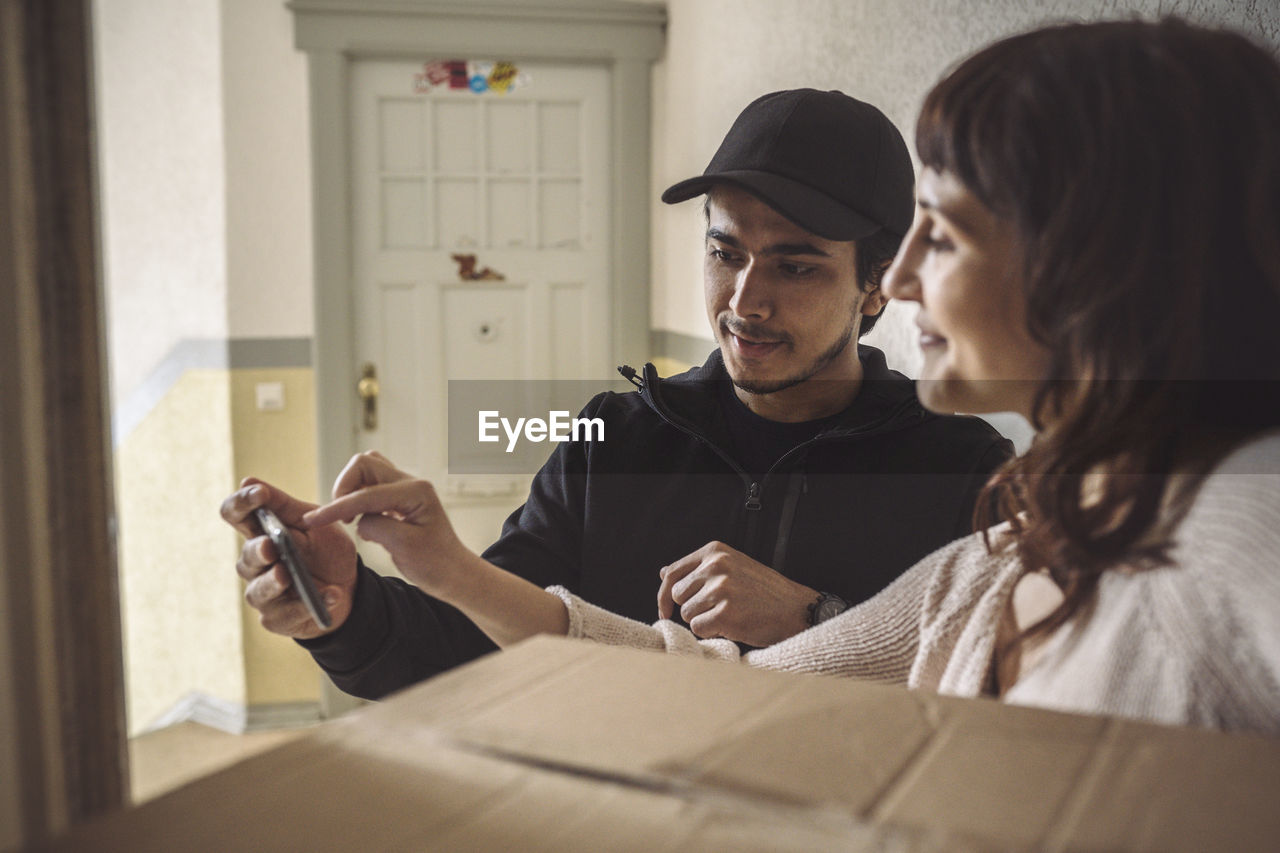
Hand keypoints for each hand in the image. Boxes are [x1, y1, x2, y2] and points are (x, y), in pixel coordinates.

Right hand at [220, 477, 357, 638]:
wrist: (351, 586)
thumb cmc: (326, 550)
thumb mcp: (313, 522)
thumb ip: (284, 506)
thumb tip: (248, 480)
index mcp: (261, 533)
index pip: (236, 515)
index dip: (241, 504)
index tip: (258, 493)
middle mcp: (255, 564)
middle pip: (246, 556)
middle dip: (258, 551)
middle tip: (271, 547)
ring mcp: (263, 593)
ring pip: (259, 589)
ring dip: (273, 582)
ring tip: (287, 575)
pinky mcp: (277, 617)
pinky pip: (287, 613)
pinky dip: (309, 605)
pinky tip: (332, 595)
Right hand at [302, 451, 473, 599]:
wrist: (452, 573)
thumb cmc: (435, 563)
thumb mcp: (404, 548)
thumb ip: (376, 526)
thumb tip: (358, 518)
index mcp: (416, 492)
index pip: (366, 494)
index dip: (336, 507)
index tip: (314, 520)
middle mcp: (411, 483)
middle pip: (364, 464)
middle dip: (344, 486)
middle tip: (339, 516)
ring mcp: (405, 488)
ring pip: (367, 470)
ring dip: (351, 489)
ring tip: (350, 518)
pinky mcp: (399, 497)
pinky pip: (370, 485)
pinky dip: (358, 497)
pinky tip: (361, 520)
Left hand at [656, 541, 815, 645]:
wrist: (795, 609)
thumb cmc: (764, 591)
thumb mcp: (732, 567)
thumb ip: (698, 569)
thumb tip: (664, 572)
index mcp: (715, 552)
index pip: (672, 572)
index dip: (663, 595)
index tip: (664, 609)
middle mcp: (715, 566)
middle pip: (677, 595)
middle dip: (692, 607)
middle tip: (717, 610)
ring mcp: (721, 589)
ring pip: (687, 614)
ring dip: (703, 620)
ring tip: (728, 616)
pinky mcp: (725, 613)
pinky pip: (698, 629)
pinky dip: (711, 633)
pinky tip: (731, 626)